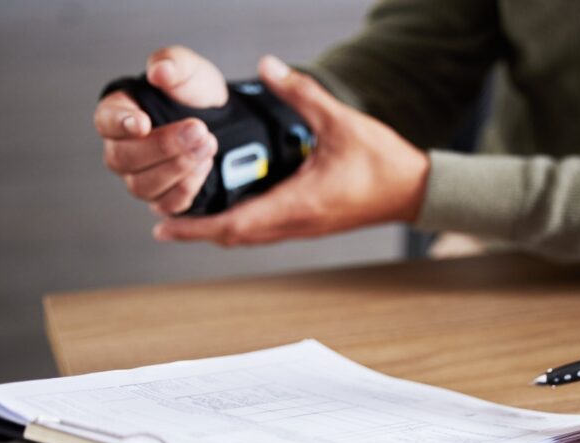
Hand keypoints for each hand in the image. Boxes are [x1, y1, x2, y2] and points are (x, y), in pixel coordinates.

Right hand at [94, 46, 224, 214]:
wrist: (225, 123)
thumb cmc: (195, 94)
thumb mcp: (190, 71)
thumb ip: (173, 64)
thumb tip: (160, 71)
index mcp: (119, 113)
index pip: (106, 121)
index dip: (121, 123)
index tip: (143, 122)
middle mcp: (122, 149)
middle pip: (124, 158)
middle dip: (164, 146)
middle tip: (198, 130)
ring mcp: (139, 177)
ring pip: (143, 185)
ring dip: (178, 167)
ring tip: (208, 145)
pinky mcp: (161, 198)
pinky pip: (166, 204)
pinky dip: (186, 187)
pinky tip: (205, 166)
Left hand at [152, 55, 429, 245]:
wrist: (414, 191)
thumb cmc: (383, 162)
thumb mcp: (339, 121)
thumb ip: (301, 93)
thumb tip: (269, 67)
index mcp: (298, 203)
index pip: (235, 224)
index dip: (196, 228)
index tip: (165, 226)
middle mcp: (296, 223)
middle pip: (235, 238)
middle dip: (198, 232)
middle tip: (165, 221)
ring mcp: (303, 227)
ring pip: (250, 237)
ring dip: (219, 231)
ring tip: (190, 218)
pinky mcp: (310, 224)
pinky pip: (266, 231)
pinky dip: (241, 226)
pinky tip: (232, 210)